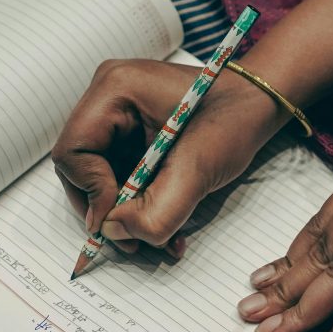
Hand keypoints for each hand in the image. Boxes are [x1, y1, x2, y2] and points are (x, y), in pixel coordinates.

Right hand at [52, 59, 285, 254]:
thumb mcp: (199, 169)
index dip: (91, 193)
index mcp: (116, 89)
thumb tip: (115, 232)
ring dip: (124, 214)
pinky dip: (137, 205)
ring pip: (98, 178)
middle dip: (106, 209)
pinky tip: (165, 225)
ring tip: (156, 240)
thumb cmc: (234, 120)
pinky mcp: (128, 134)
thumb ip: (158, 209)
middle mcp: (108, 98)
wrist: (258, 106)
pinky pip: (117, 176)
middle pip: (79, 167)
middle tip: (133, 242)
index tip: (121, 222)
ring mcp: (116, 115)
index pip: (74, 151)